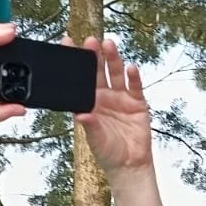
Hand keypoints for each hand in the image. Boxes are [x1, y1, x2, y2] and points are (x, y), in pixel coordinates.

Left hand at [73, 37, 151, 171]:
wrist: (130, 164)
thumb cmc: (108, 152)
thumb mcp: (95, 140)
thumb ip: (90, 126)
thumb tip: (81, 115)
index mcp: (90, 103)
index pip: (80, 79)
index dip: (76, 63)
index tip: (67, 45)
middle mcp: (104, 97)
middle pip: (98, 72)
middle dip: (94, 56)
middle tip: (90, 41)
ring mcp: (121, 98)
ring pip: (116, 73)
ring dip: (113, 59)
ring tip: (108, 45)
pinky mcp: (137, 102)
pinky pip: (135, 86)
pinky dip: (133, 77)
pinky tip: (130, 68)